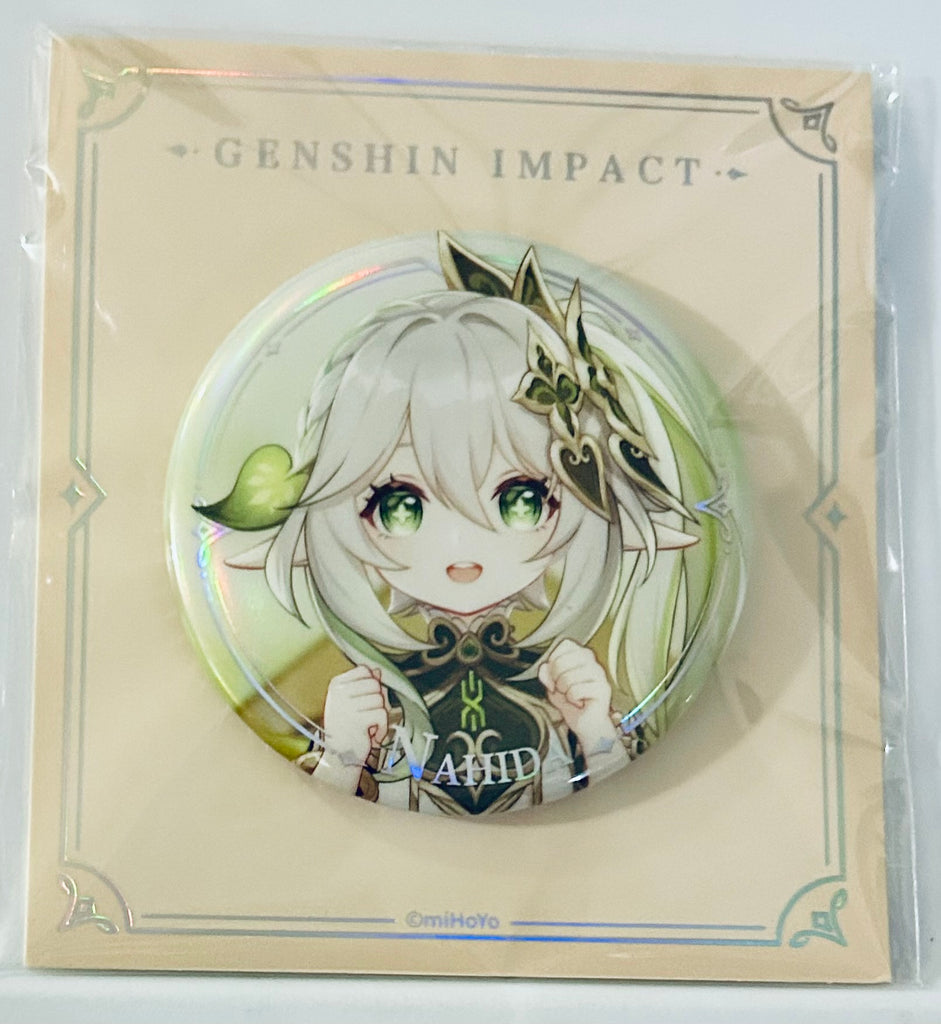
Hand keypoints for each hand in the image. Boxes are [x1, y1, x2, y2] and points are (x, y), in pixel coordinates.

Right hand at [316, 666, 388, 793]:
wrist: (340, 758)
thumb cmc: (349, 729)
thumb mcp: (355, 702)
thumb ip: (367, 685)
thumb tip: (378, 671)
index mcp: (336, 685)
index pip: (364, 669)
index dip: (372, 685)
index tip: (363, 701)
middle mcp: (338, 692)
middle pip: (375, 684)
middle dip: (378, 702)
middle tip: (366, 717)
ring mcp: (345, 705)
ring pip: (380, 700)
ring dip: (380, 717)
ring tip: (367, 727)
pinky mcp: (356, 719)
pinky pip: (382, 715)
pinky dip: (382, 728)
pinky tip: (370, 734)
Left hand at [538, 640, 625, 777]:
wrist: (588, 726)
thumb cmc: (574, 705)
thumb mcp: (553, 687)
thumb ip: (546, 674)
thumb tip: (544, 668)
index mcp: (582, 657)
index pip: (564, 645)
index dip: (554, 660)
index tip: (556, 675)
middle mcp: (592, 662)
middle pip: (562, 660)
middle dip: (556, 678)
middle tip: (564, 689)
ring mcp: (599, 675)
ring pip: (567, 676)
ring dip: (565, 691)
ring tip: (573, 697)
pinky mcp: (603, 689)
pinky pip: (575, 690)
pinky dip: (573, 700)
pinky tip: (581, 702)